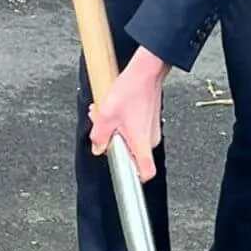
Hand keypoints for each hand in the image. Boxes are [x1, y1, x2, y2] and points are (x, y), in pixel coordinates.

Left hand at [89, 48, 168, 181]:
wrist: (145, 72)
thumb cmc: (130, 91)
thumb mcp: (106, 114)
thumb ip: (99, 136)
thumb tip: (98, 149)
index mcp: (142, 143)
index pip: (146, 172)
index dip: (135, 178)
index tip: (122, 174)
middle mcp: (150, 140)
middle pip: (130, 154)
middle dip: (113, 143)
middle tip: (103, 128)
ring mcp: (152, 131)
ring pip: (130, 141)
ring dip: (115, 131)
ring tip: (105, 113)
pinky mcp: (150, 123)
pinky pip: (134, 131)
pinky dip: (122, 124)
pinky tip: (114, 110)